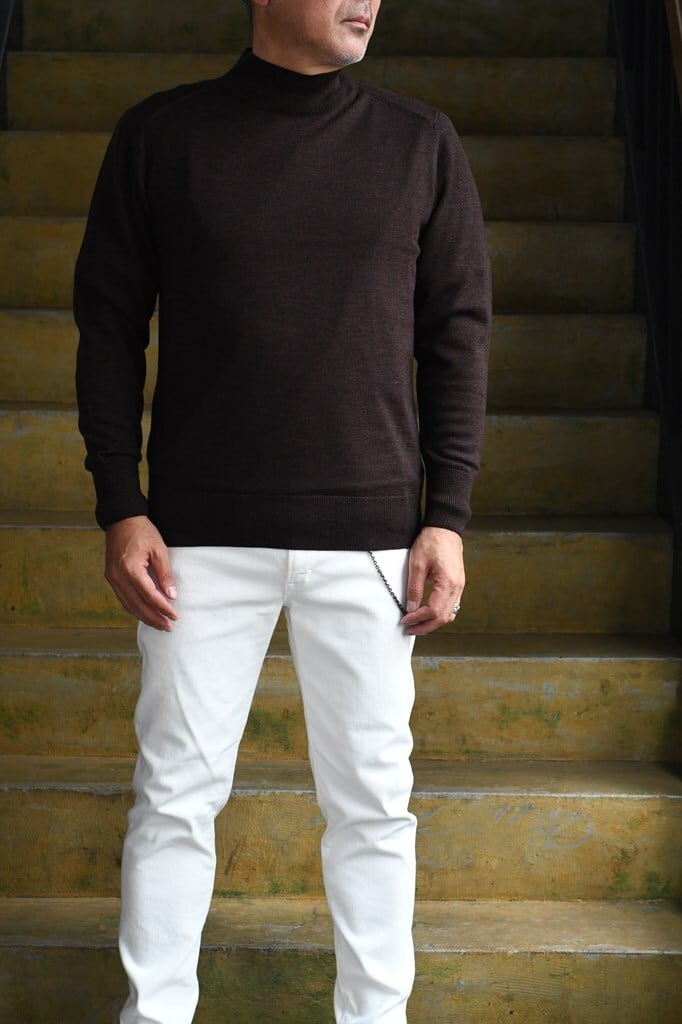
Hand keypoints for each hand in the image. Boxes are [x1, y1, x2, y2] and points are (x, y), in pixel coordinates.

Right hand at [104, 515, 177, 630]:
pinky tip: (145, 613)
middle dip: (154, 618)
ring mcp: (112, 578)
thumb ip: (165, 574)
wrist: (121, 520)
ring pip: (128, 605)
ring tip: (159, 624)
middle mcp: (118, 577)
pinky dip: (134, 608)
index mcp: (130, 569)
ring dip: (144, 616)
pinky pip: (122, 598)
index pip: (149, 596)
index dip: (163, 608)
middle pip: (137, 605)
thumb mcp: (159, 549)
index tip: (175, 616)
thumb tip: (171, 595)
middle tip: (168, 627)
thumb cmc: (142, 531)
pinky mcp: (111, 577)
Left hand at [401, 526, 464, 635]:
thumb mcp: (417, 564)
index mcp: (448, 583)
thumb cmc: (431, 542)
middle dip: (425, 626)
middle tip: (409, 629)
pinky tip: (427, 614)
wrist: (445, 528)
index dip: (418, 619)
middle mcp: (458, 587)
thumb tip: (411, 608)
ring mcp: (460, 586)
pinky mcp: (458, 584)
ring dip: (433, 622)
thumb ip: (414, 588)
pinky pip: (452, 606)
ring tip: (417, 624)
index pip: (434, 611)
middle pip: (443, 617)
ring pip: (449, 614)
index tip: (404, 620)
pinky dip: (440, 614)